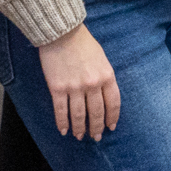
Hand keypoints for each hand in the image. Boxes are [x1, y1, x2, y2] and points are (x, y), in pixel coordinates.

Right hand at [38, 23, 121, 139]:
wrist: (62, 33)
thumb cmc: (83, 43)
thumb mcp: (102, 59)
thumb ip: (104, 77)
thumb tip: (103, 96)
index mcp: (107, 76)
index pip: (113, 103)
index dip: (112, 117)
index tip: (111, 127)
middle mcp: (93, 84)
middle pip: (97, 112)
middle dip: (97, 127)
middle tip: (96, 137)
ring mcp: (75, 88)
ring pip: (79, 115)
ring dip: (80, 128)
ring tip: (80, 136)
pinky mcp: (58, 88)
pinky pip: (61, 111)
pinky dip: (62, 123)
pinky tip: (64, 130)